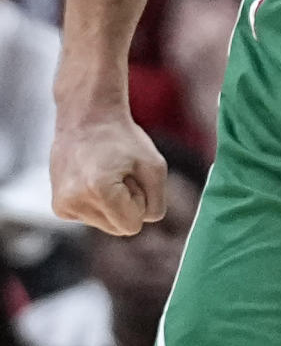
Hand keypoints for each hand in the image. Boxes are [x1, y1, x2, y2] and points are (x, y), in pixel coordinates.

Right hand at [51, 112, 167, 235]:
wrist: (88, 116)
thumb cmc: (123, 137)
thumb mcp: (155, 165)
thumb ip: (157, 202)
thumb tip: (142, 222)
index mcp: (100, 191)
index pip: (132, 226)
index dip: (139, 200)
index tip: (131, 176)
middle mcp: (75, 202)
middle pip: (118, 229)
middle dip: (125, 205)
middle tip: (119, 173)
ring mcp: (63, 206)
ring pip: (104, 224)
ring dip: (111, 203)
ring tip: (105, 173)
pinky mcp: (58, 206)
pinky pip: (90, 217)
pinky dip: (96, 202)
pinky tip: (92, 178)